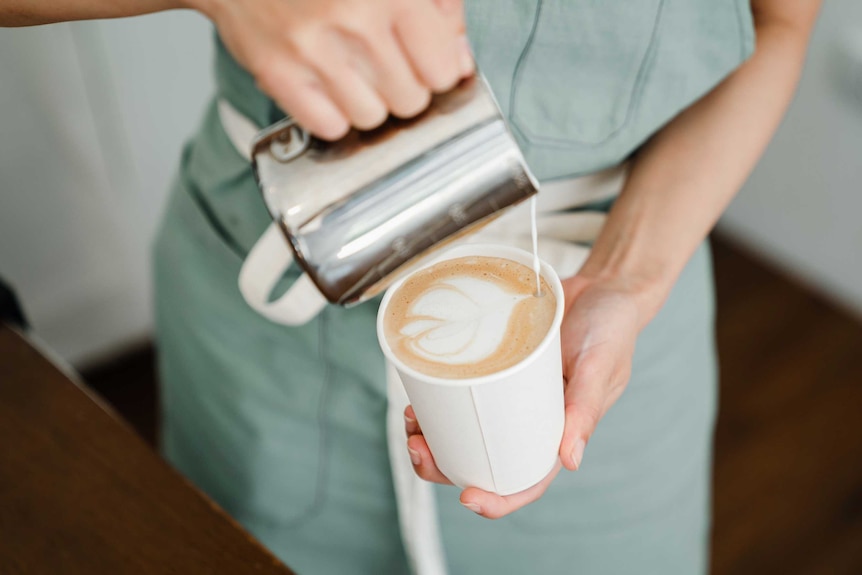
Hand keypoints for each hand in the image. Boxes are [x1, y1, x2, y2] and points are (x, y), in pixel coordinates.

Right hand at [195, 0, 473, 138]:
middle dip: (404, 87)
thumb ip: (441, 7)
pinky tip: (328, 86)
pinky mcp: (278, 73)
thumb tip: (461, 63)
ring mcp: (314, 49)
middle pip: (411, 101)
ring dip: (369, 102)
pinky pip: (330, 127)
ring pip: (373, 118)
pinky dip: (334, 115)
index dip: (438, 71)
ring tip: (352, 70)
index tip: (425, 63)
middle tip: (383, 62)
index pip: (444, 71)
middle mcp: (355, 19)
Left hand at [404, 274, 643, 518]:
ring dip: (433, 433)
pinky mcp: (495, 367)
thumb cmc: (612, 329)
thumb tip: (571, 462)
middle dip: (443, 465)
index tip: (467, 498)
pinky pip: (464, 388)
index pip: (526, 480)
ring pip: (466, 428)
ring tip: (410, 419)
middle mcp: (529, 419)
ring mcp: (509, 394)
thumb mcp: (600, 366)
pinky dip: (439, 396)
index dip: (497, 499)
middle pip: (483, 459)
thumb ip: (586, 409)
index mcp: (559, 432)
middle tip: (416, 446)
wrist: (604, 286)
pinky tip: (420, 390)